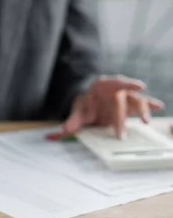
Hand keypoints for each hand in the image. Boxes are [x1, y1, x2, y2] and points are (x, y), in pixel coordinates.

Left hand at [47, 75, 164, 140]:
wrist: (89, 102)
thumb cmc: (85, 103)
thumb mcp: (78, 111)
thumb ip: (71, 122)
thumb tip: (57, 134)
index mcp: (102, 86)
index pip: (115, 82)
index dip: (127, 84)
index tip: (140, 85)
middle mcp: (116, 90)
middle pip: (122, 101)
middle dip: (120, 118)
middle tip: (119, 134)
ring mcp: (125, 97)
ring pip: (136, 101)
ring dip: (143, 110)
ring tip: (146, 121)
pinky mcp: (130, 106)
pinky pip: (141, 105)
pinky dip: (150, 105)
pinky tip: (159, 106)